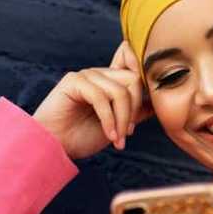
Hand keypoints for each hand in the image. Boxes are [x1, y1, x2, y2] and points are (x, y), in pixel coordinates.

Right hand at [32, 40, 153, 159]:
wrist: (55, 147)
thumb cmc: (82, 137)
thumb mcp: (118, 125)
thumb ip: (135, 112)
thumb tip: (157, 104)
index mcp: (109, 80)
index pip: (134, 67)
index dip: (143, 81)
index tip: (139, 117)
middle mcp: (99, 74)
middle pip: (133, 80)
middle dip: (134, 110)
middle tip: (128, 133)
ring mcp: (86, 75)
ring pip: (120, 91)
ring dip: (122, 119)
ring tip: (117, 139)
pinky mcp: (74, 81)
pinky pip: (101, 97)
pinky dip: (109, 120)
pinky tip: (109, 135)